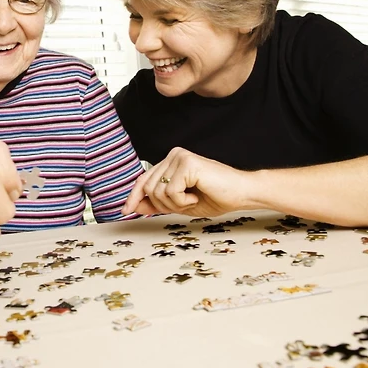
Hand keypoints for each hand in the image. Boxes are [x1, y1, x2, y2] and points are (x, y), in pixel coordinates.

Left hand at [121, 147, 257, 218]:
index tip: (125, 211)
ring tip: (193, 199)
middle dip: (163, 205)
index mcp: (170, 162)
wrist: (241, 194)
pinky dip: (183, 201)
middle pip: (148, 188)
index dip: (134, 197)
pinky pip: (171, 191)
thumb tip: (134, 207)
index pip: (144, 180)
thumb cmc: (215, 198)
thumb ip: (157, 203)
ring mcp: (179, 157)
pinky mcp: (187, 163)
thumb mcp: (180, 204)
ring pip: (157, 191)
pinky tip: (197, 196)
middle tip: (186, 205)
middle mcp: (172, 155)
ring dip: (175, 204)